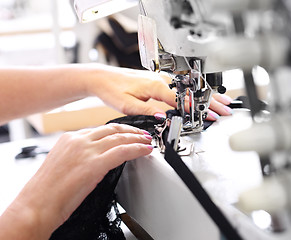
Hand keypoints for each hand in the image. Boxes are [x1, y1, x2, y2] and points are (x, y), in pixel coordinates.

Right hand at [0, 123, 152, 238]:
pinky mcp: (94, 164)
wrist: (36, 207)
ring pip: (120, 138)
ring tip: (147, 142)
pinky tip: (145, 150)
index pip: (100, 129)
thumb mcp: (62, 164)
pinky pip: (123, 151)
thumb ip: (79, 156)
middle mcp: (78, 140)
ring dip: (137, 139)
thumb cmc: (47, 192)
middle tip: (142, 135)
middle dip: (131, 131)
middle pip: (112, 129)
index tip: (127, 133)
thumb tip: (96, 157)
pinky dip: (137, 149)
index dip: (118, 131)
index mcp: (69, 139)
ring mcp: (86, 151)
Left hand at [86, 65, 232, 120]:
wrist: (103, 77)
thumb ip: (147, 111)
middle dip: (211, 101)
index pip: (182, 100)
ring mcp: (162, 78)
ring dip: (207, 95)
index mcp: (155, 86)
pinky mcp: (160, 80)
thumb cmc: (113, 89)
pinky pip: (184, 86)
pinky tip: (204, 95)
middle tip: (225, 110)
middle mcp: (162, 79)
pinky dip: (197, 92)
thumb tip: (164, 117)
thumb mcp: (127, 104)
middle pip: (192, 91)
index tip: (211, 116)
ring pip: (190, 88)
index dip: (198, 109)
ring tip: (222, 102)